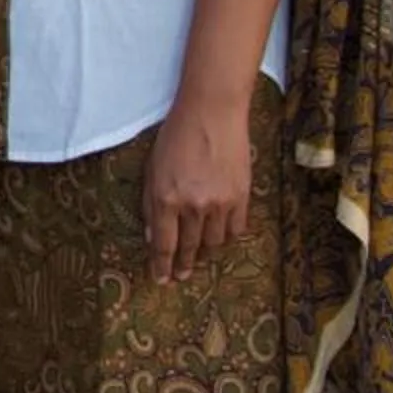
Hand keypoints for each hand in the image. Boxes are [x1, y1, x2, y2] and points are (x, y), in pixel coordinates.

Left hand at [143, 94, 251, 283]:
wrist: (212, 112)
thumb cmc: (176, 135)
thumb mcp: (152, 168)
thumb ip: (150, 204)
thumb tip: (152, 237)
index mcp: (166, 198)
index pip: (164, 244)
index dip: (161, 265)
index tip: (160, 279)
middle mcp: (193, 206)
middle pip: (189, 248)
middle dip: (182, 265)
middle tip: (180, 277)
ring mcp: (220, 203)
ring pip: (213, 243)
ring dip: (204, 254)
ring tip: (198, 259)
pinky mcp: (241, 197)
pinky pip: (235, 231)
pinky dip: (226, 239)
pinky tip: (219, 240)